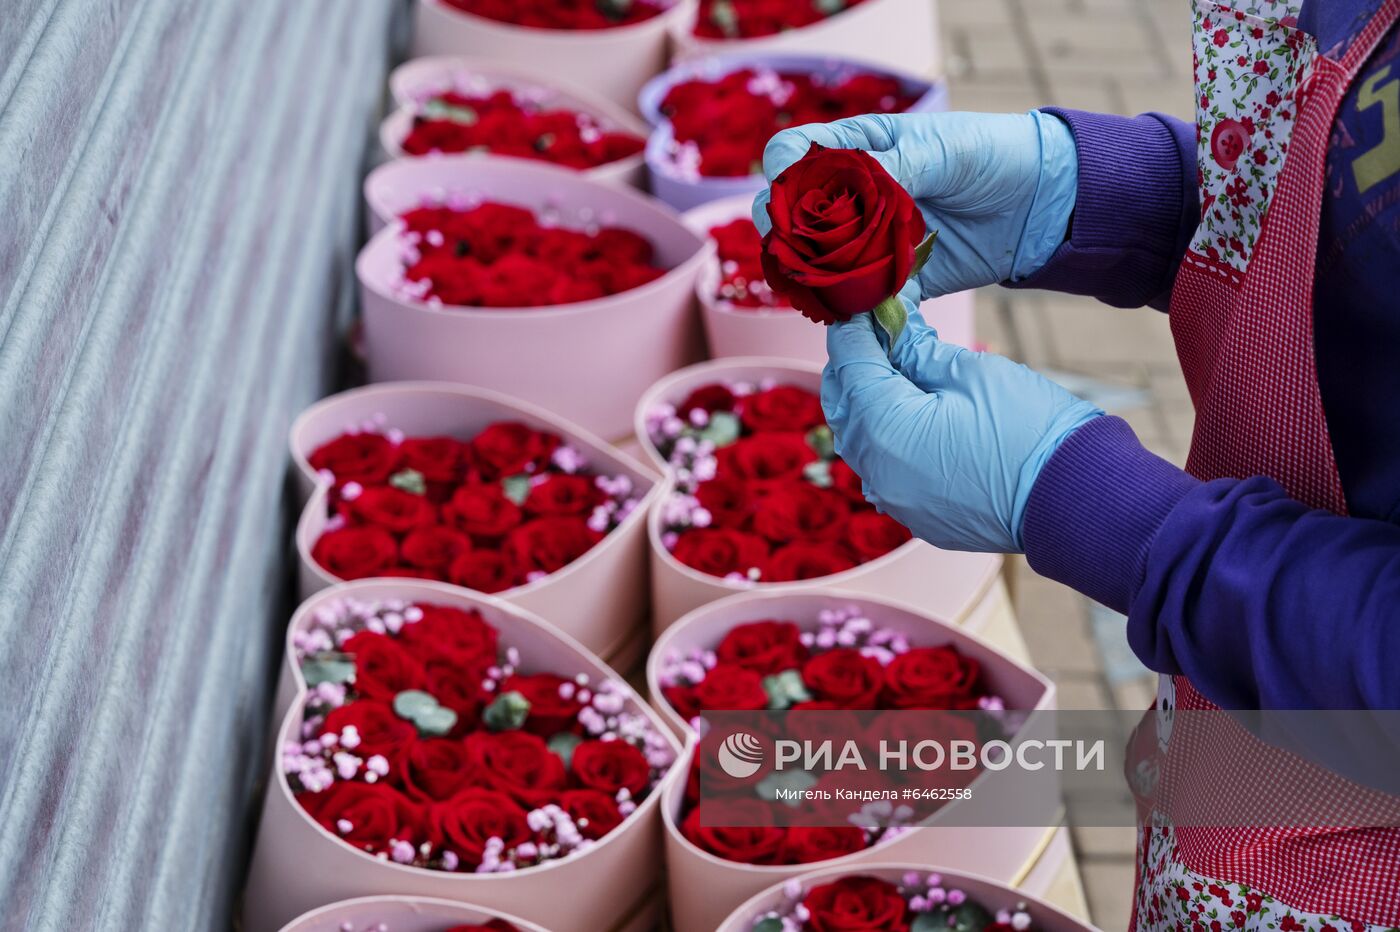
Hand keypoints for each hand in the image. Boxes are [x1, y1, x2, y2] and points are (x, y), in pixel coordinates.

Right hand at [754, 111, 1077, 298]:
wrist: (1043, 202)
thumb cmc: (994, 155)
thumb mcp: (945, 150)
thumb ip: (895, 170)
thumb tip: (847, 196)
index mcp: (858, 150)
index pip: (795, 155)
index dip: (782, 172)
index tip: (785, 190)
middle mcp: (853, 198)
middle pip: (794, 218)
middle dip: (786, 236)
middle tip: (795, 252)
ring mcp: (870, 242)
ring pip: (820, 266)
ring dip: (815, 281)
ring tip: (821, 291)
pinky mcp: (896, 281)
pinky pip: (864, 302)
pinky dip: (857, 313)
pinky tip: (856, 318)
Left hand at [822, 297, 1101, 552]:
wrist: (1077, 500)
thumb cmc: (1031, 430)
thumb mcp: (969, 372)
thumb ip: (916, 350)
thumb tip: (890, 325)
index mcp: (885, 429)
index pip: (849, 363)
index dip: (855, 327)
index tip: (870, 303)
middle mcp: (877, 472)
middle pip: (844, 403)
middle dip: (857, 363)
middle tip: (885, 329)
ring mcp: (895, 499)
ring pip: (859, 439)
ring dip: (869, 402)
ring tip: (900, 368)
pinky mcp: (916, 514)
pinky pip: (884, 469)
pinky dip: (888, 437)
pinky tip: (915, 414)